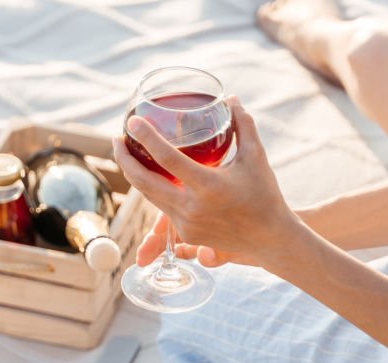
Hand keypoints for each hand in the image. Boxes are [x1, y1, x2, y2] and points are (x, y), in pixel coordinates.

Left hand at [112, 96, 300, 268]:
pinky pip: (162, 207)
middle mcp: (192, 207)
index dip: (146, 137)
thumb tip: (230, 98)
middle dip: (124, 159)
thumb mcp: (255, 155)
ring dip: (134, 174)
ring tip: (127, 154)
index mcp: (208, 186)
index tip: (132, 121)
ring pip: (148, 195)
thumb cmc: (265, 194)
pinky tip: (148, 175)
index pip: (167, 158)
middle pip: (144, 181)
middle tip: (117, 138)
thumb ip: (242, 124)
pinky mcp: (186, 233)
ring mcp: (186, 223)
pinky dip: (153, 189)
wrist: (270, 239)